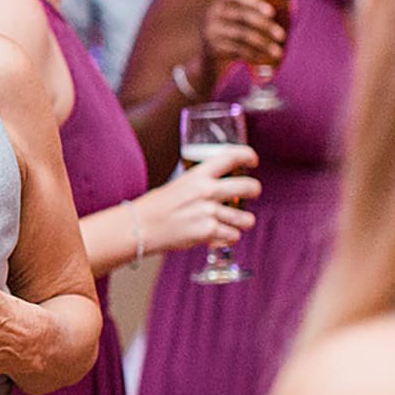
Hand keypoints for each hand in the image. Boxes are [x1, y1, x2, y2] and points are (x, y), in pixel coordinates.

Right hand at [138, 147, 259, 251]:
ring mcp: (209, 212)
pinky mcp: (208, 232)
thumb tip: (216, 186)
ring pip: (246, 218)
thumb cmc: (154, 207)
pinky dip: (228, 238)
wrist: (140, 227)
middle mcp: (207, 191)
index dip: (248, 156)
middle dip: (254, 191)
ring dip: (243, 222)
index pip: (232, 156)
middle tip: (251, 193)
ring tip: (233, 222)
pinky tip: (218, 236)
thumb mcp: (177, 185)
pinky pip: (233, 236)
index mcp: (198, 175)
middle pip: (249, 187)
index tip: (252, 161)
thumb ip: (199, 184)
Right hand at [201, 0, 284, 70]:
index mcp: (221, 3)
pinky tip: (264, 58)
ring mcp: (211, 32)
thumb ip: (255, 14)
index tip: (272, 13)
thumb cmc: (233, 34)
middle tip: (282, 36)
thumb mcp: (237, 21)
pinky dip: (253, 54)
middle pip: (242, 17)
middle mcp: (212, 15)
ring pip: (242, 36)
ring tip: (278, 52)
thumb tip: (288, 9)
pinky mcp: (212, 48)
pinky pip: (237, 50)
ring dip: (263, 44)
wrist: (209, 58)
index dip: (255, 4)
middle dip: (265, 26)